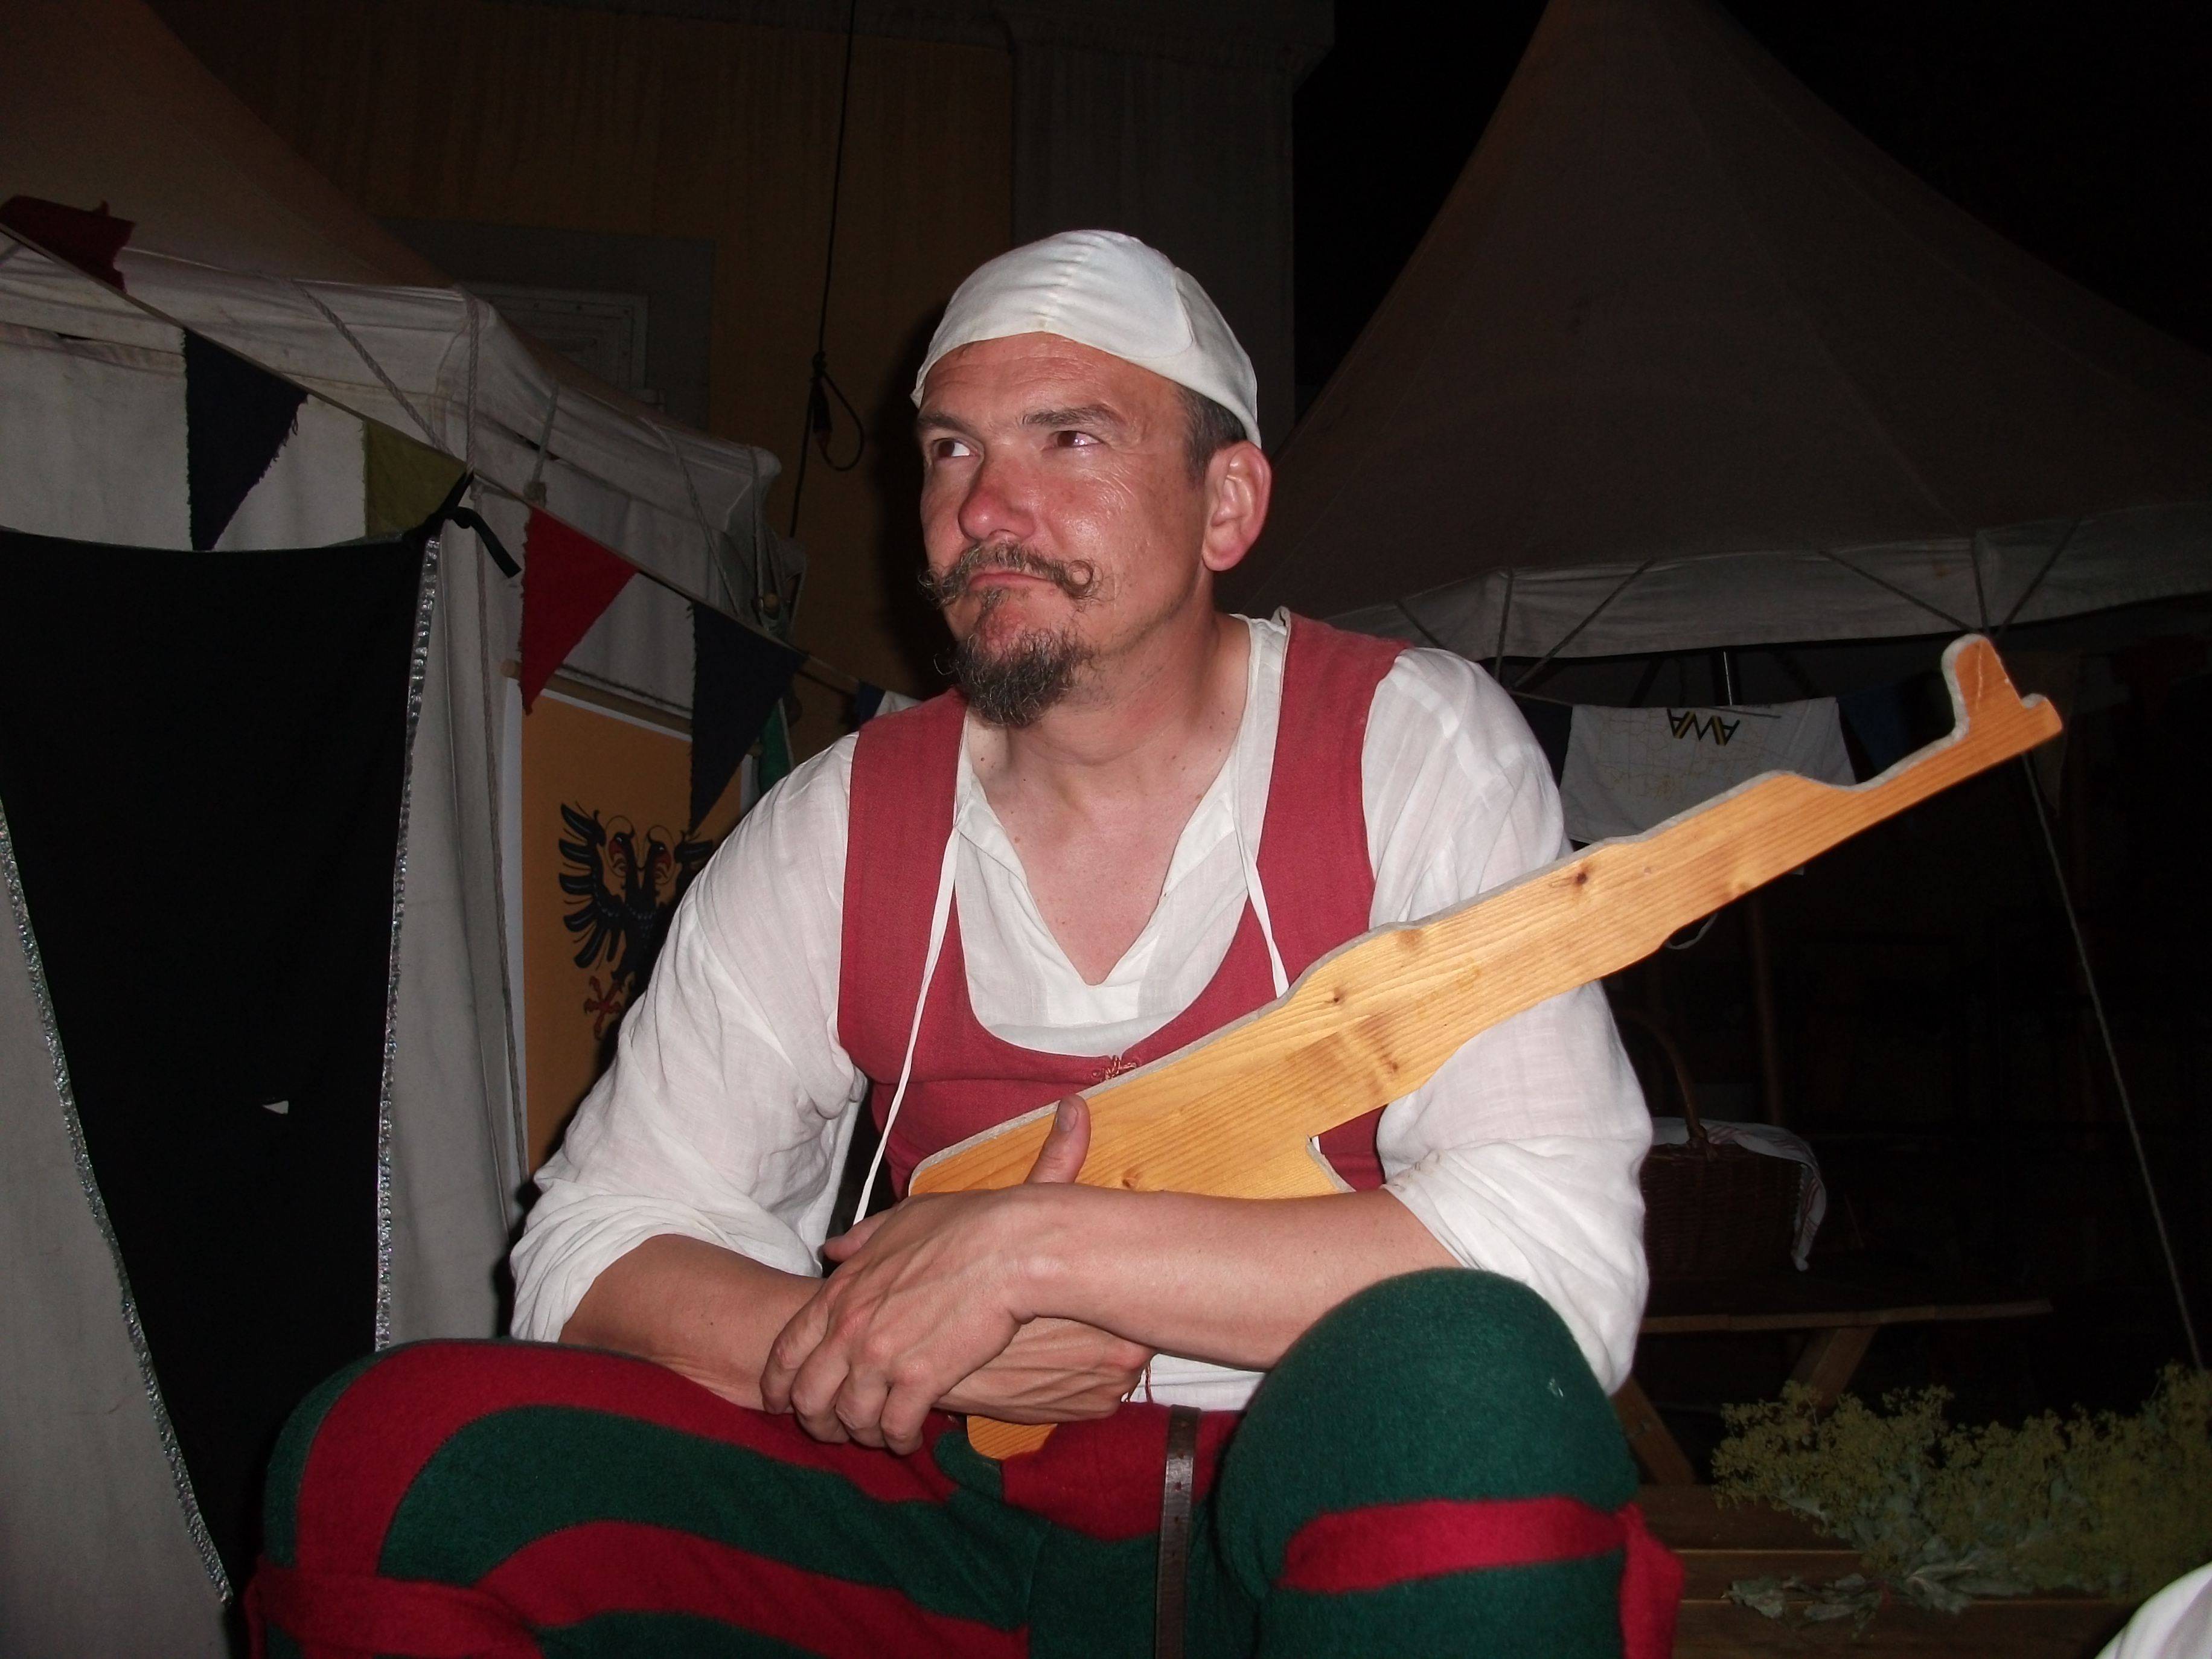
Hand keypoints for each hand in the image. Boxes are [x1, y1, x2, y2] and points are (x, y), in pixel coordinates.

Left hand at [762, 1095, 1132, 1452]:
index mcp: (843, 1291)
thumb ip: (860, 1240)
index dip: (777, 1383)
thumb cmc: (965, 1225)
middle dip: (815, 1421)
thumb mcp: (900, 1219)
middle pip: (809, 1396)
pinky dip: (900, 1438)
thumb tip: (832, 1251)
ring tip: (879, 1434)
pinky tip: (911, 1436)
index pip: (788, 1349)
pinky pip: (895, 1427)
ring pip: (851, 1418)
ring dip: (862, 1433)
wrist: (1012, 1246)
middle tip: (832, 1430)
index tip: (781, 1401)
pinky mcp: (921, 1380)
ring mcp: (884, 1356)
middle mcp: (852, 1328)